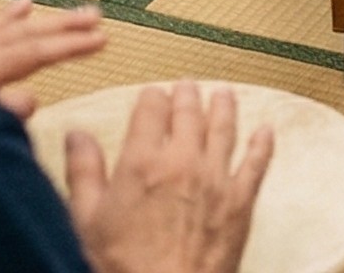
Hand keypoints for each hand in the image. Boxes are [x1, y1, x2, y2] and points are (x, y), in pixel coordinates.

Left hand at [0, 0, 105, 120]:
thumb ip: (0, 113)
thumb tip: (32, 99)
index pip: (34, 53)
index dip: (71, 45)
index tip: (104, 38)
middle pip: (22, 35)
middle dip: (61, 25)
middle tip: (95, 15)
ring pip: (0, 31)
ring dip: (33, 21)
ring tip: (54, 7)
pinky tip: (7, 12)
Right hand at [68, 83, 271, 272]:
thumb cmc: (119, 267)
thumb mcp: (86, 221)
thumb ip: (83, 172)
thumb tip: (77, 134)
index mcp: (143, 160)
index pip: (151, 109)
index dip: (151, 99)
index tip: (151, 97)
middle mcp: (183, 159)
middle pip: (189, 112)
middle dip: (187, 96)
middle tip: (187, 87)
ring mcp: (216, 178)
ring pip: (224, 128)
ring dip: (224, 106)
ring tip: (223, 94)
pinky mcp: (240, 201)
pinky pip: (257, 163)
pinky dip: (262, 144)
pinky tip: (265, 130)